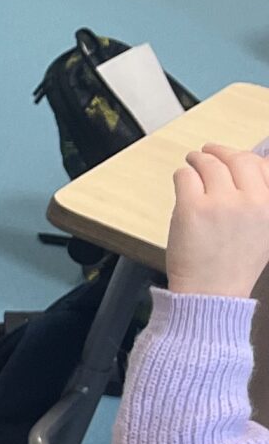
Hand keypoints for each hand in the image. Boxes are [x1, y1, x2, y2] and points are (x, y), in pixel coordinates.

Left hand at [167, 144, 268, 298]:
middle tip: (206, 152)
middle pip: (236, 158)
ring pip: (208, 163)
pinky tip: (182, 181)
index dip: (244, 156)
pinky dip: (182, 175)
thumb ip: (262, 199)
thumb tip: (257, 163)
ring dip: (197, 160)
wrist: (211, 292)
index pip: (261, 165)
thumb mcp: (264, 230)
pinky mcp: (192, 207)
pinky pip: (185, 175)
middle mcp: (250, 202)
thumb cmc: (233, 264)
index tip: (233, 156)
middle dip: (219, 151)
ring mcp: (221, 203)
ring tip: (191, 163)